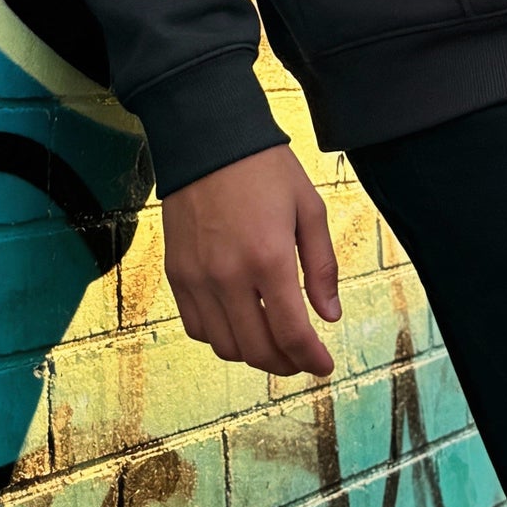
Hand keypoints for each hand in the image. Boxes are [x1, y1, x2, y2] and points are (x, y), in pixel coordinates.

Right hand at [162, 145, 341, 374]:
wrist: (208, 140)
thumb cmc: (266, 169)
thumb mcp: (309, 208)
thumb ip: (322, 266)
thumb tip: (329, 316)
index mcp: (269, 258)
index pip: (291, 333)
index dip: (311, 358)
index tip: (324, 366)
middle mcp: (229, 276)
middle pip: (257, 349)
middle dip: (286, 364)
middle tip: (302, 358)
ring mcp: (198, 279)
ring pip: (225, 346)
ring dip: (253, 353)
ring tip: (274, 342)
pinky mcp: (176, 275)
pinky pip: (197, 327)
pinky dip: (220, 336)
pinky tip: (239, 322)